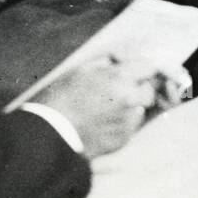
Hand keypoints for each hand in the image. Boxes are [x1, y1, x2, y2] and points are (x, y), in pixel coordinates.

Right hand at [32, 55, 156, 158]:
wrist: (48, 134)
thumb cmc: (60, 98)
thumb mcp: (82, 69)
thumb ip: (110, 62)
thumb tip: (127, 58)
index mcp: (120, 78)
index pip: (149, 67)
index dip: (141, 68)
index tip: (135, 71)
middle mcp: (129, 99)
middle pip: (148, 89)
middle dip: (137, 88)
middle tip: (118, 91)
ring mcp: (128, 121)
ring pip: (141, 108)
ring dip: (131, 106)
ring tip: (105, 109)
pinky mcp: (123, 139)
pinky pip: (131, 126)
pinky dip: (122, 123)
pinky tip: (102, 123)